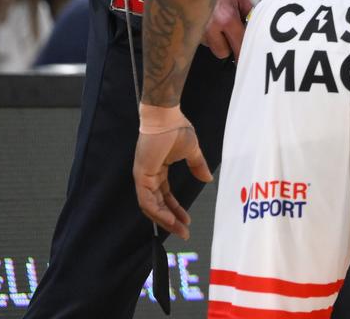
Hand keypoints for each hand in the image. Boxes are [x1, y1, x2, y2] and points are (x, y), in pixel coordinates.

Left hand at [133, 109, 212, 238]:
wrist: (166, 117)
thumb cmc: (177, 129)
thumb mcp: (191, 151)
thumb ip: (198, 166)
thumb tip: (208, 179)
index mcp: (158, 171)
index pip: (165, 196)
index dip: (176, 209)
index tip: (187, 221)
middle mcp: (149, 177)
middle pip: (157, 205)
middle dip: (171, 220)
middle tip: (184, 232)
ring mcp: (143, 177)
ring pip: (151, 206)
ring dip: (164, 219)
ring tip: (179, 228)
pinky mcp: (142, 176)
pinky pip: (147, 199)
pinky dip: (157, 211)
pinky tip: (169, 218)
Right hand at [201, 0, 250, 59]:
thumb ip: (249, 12)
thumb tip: (255, 27)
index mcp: (226, 18)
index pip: (239, 44)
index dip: (245, 50)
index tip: (249, 55)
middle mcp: (210, 27)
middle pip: (222, 53)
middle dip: (229, 46)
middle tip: (232, 33)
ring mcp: (196, 29)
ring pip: (210, 47)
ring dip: (216, 41)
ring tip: (219, 24)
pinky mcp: (188, 29)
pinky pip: (201, 40)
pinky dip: (206, 35)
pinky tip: (209, 21)